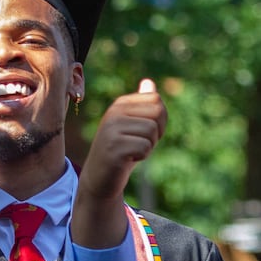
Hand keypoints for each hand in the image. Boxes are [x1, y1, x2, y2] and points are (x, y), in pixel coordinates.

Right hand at [71, 80, 164, 248]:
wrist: (100, 178)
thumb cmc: (121, 151)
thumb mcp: (132, 126)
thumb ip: (141, 105)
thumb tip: (149, 82)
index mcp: (120, 104)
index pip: (156, 100)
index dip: (160, 120)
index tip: (145, 133)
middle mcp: (114, 112)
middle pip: (157, 113)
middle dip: (156, 133)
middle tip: (140, 144)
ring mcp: (112, 129)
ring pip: (152, 132)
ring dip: (148, 146)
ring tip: (131, 152)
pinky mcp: (114, 147)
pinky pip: (145, 147)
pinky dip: (142, 157)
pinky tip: (127, 159)